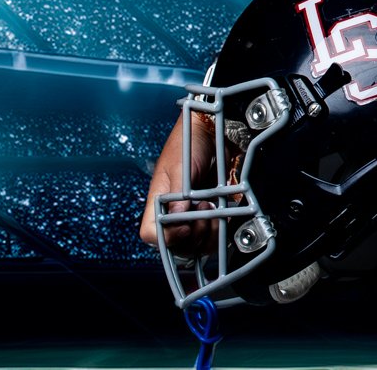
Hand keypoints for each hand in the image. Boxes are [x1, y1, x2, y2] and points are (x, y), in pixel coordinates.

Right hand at [138, 112, 218, 257]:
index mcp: (158, 202)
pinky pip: (214, 234)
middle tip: (203, 211)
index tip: (185, 226)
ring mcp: (193, 214)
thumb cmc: (189, 143)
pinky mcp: (211, 212)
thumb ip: (177, 194)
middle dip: (192, 235)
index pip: (151, 234)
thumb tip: (176, 219)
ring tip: (213, 208)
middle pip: (176, 245)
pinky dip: (220, 229)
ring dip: (208, 233)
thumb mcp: (180, 166)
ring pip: (197, 244)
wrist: (213, 130)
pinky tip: (224, 212)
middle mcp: (173, 212)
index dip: (167, 237)